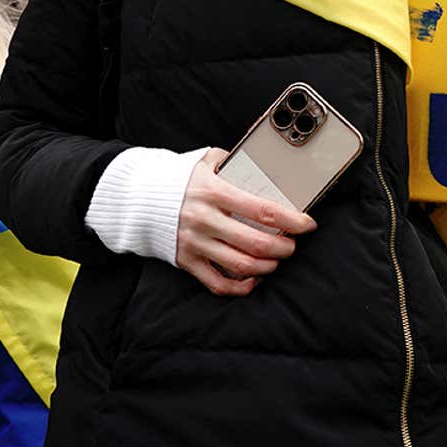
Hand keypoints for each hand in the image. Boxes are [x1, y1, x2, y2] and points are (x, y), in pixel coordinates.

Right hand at [175, 148, 316, 296]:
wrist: (139, 198)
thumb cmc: (181, 179)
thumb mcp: (206, 161)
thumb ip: (233, 161)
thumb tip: (264, 160)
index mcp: (214, 192)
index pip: (262, 210)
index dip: (291, 220)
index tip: (307, 224)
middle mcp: (204, 219)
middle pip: (256, 243)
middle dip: (284, 248)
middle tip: (292, 245)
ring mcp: (194, 242)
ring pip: (241, 265)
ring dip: (268, 266)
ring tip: (276, 260)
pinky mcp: (186, 261)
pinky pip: (218, 284)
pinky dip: (241, 286)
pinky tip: (254, 278)